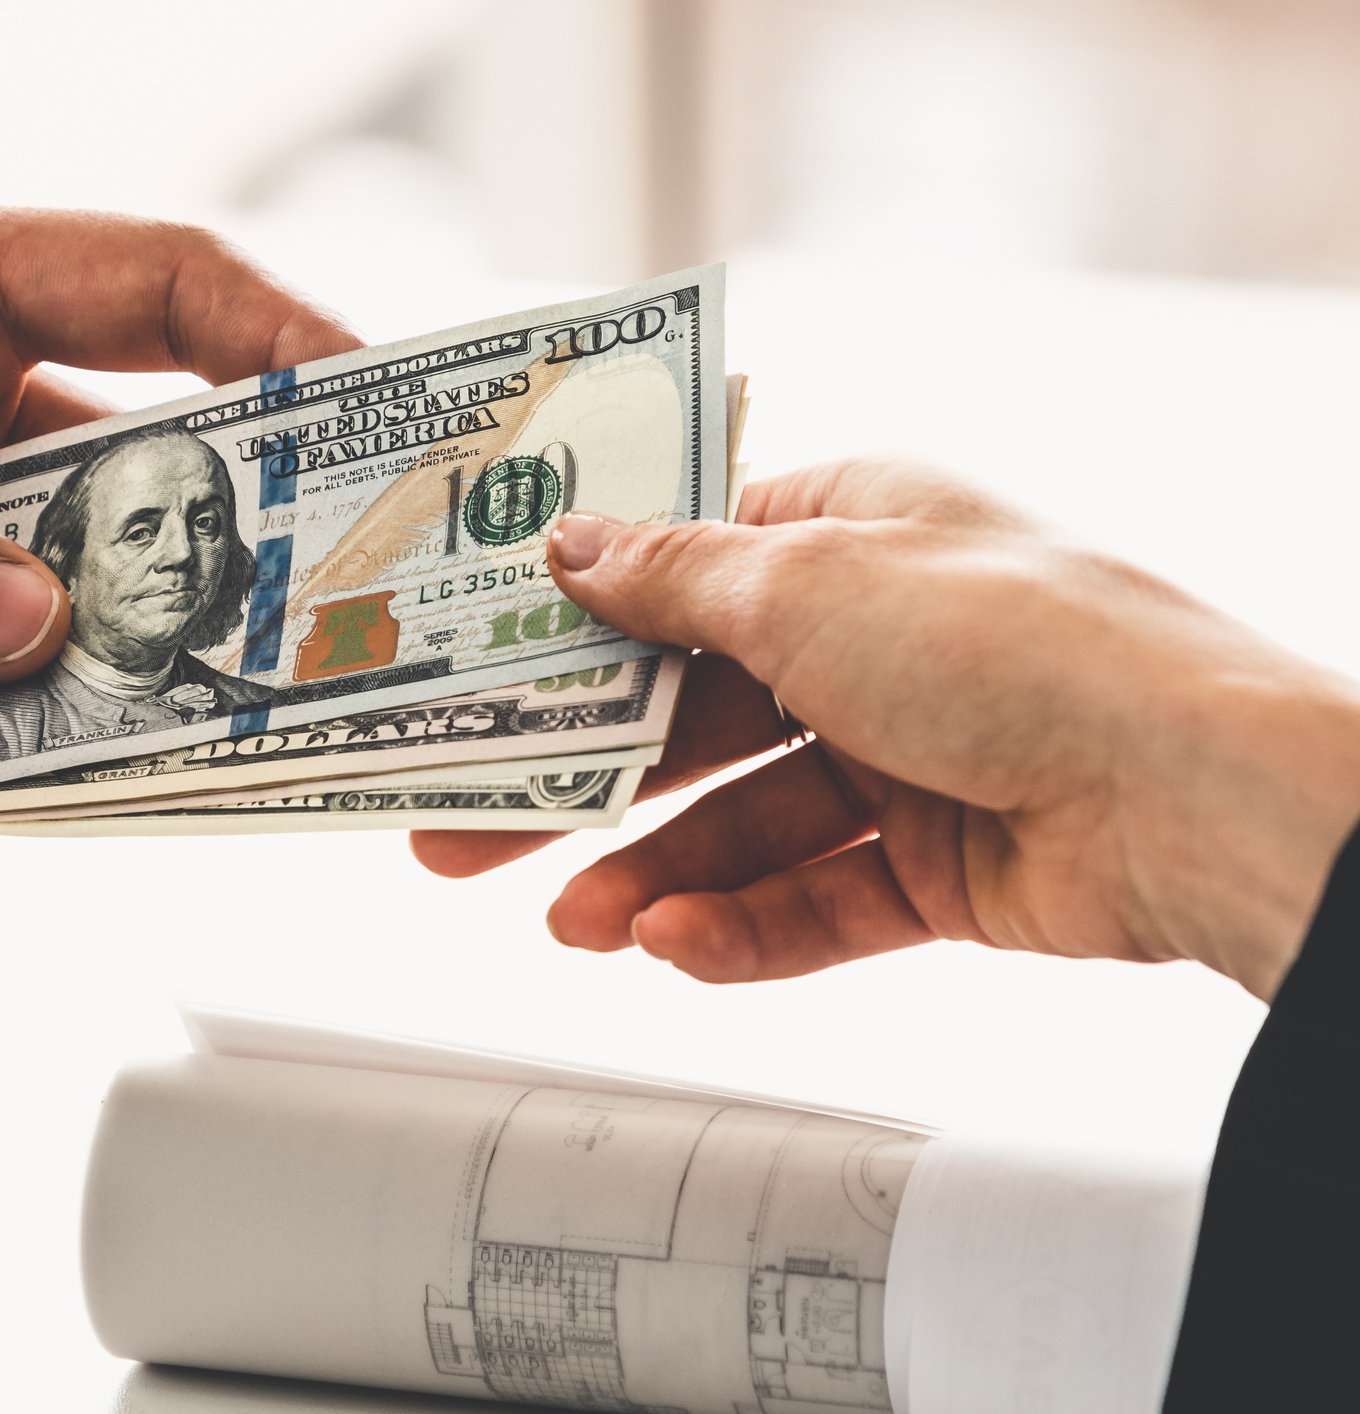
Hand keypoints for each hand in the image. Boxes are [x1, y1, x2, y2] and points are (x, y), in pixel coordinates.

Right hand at [413, 458, 1359, 999]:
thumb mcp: (804, 582)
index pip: (685, 571)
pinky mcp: (938, 863)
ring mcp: (908, 754)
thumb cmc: (1021, 640)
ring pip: (744, 824)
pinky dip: (743, 925)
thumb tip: (573, 546)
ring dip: (654, 873)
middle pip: (693, 716)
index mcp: (852, 534)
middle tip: (467, 833)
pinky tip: (677, 944)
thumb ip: (672, 578)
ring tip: (573, 924)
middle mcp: (876, 640)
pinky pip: (813, 899)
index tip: (482, 670)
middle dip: (582, 780)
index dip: (579, 624)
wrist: (1185, 791)